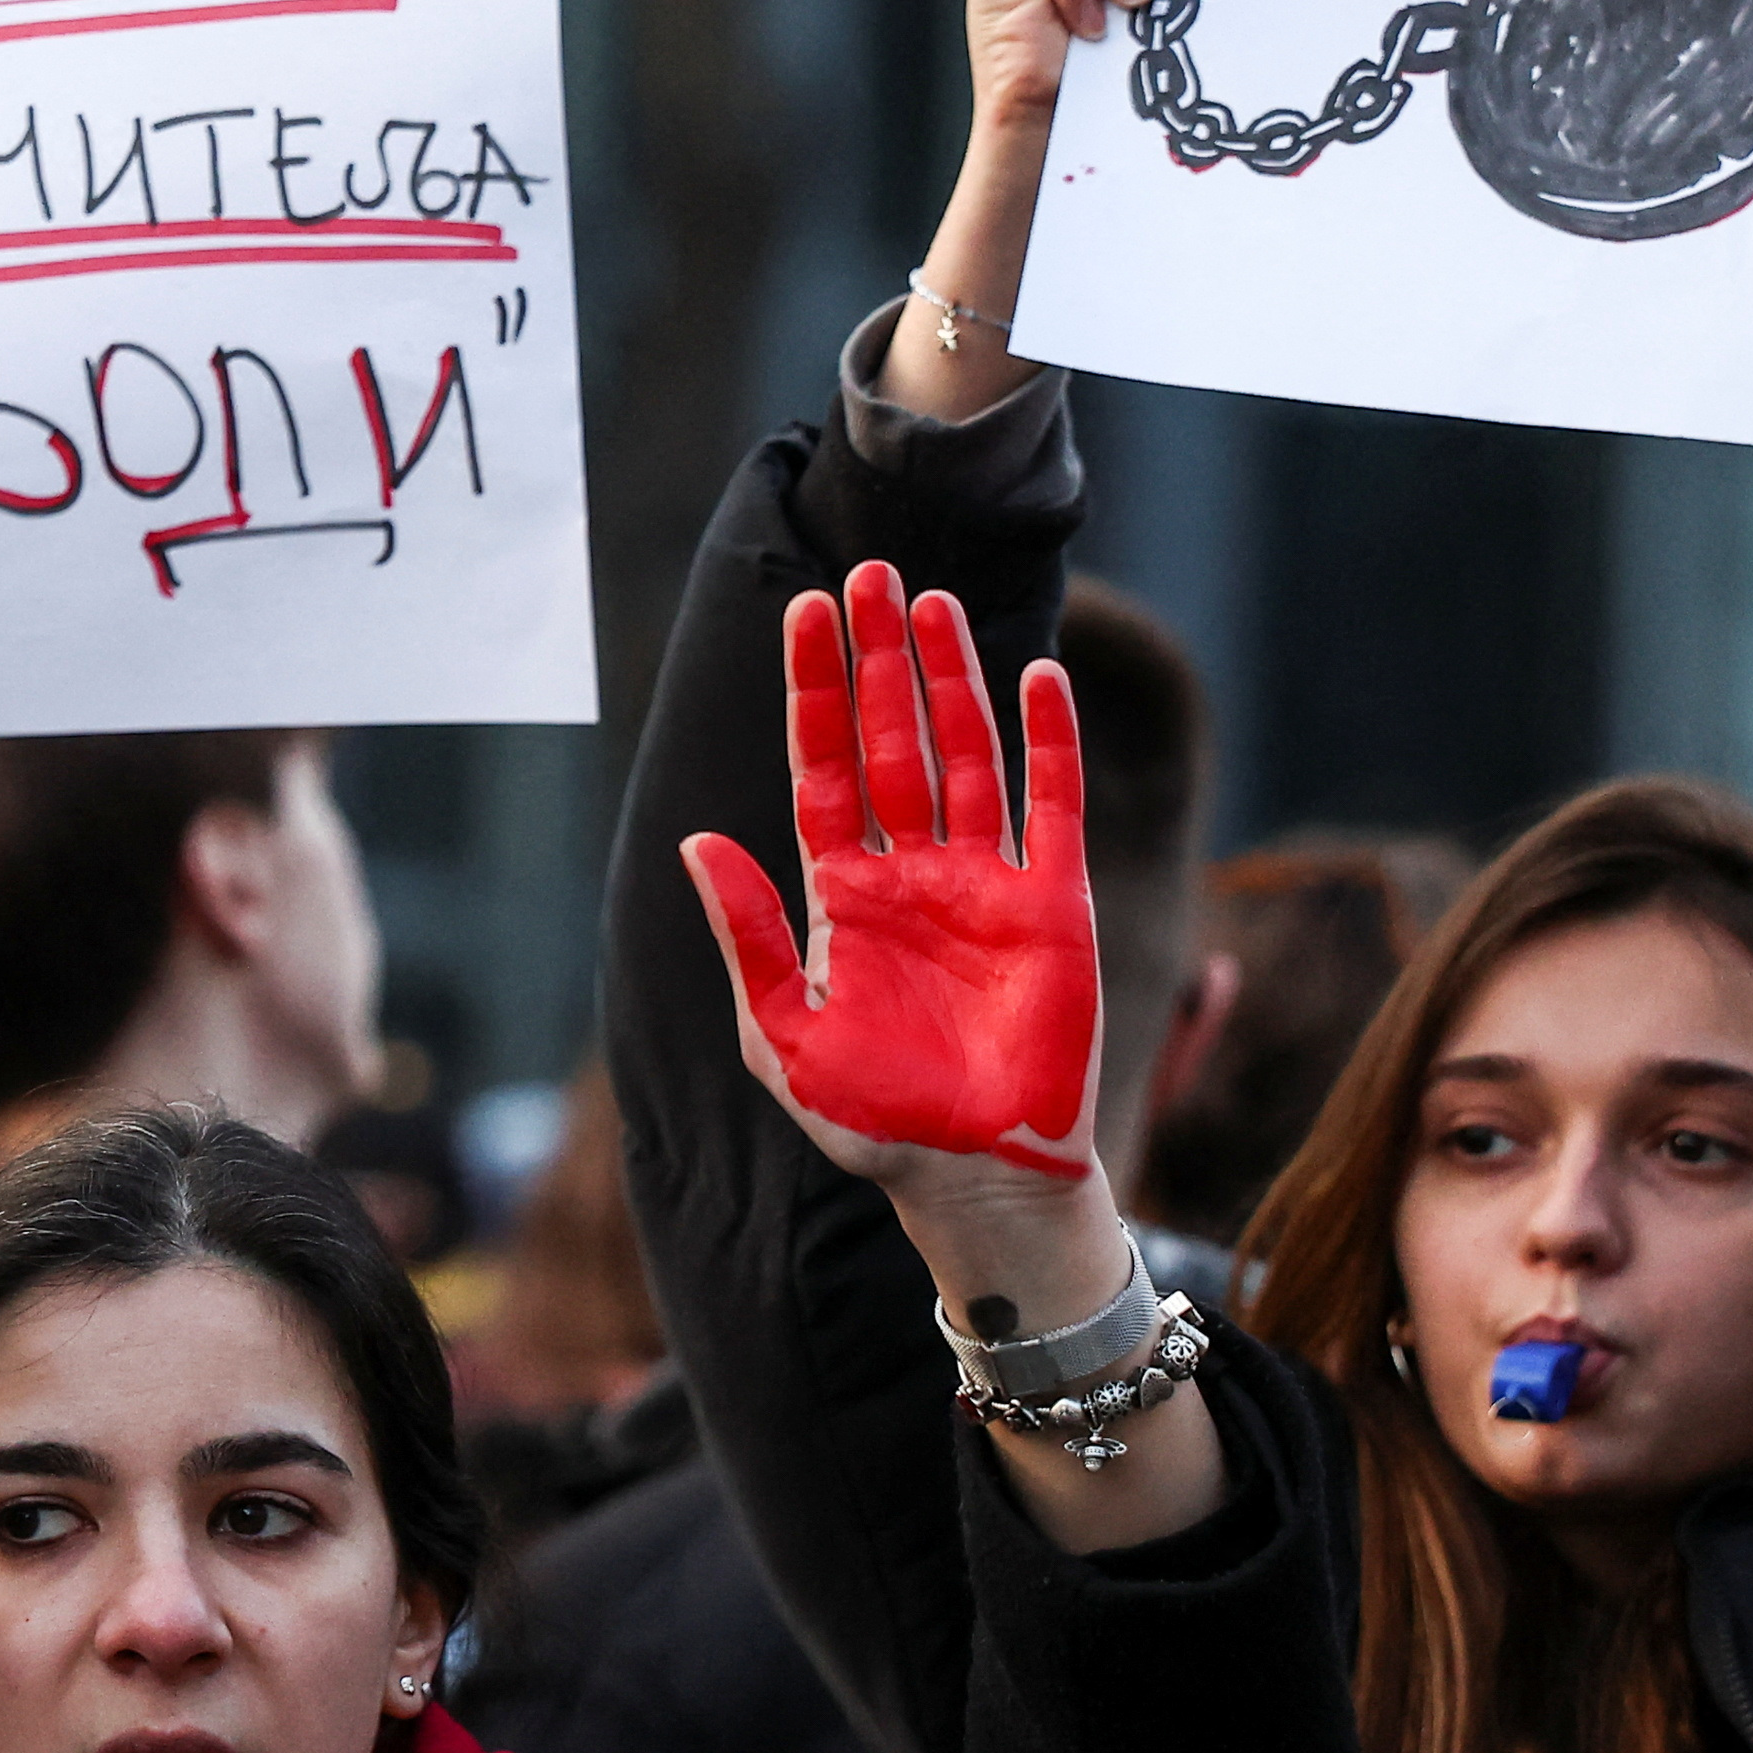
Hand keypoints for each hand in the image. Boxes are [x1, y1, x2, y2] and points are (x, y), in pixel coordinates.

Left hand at [688, 561, 1100, 1180]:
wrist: (971, 1180)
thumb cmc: (873, 1121)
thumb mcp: (784, 1034)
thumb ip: (747, 936)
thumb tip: (698, 842)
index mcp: (843, 895)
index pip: (824, 768)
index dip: (815, 691)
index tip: (803, 611)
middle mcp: (914, 873)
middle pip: (893, 740)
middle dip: (877, 660)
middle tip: (866, 573)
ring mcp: (987, 882)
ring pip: (968, 754)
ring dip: (952, 679)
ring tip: (930, 602)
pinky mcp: (1054, 905)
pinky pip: (1053, 806)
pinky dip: (1050, 743)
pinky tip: (1038, 677)